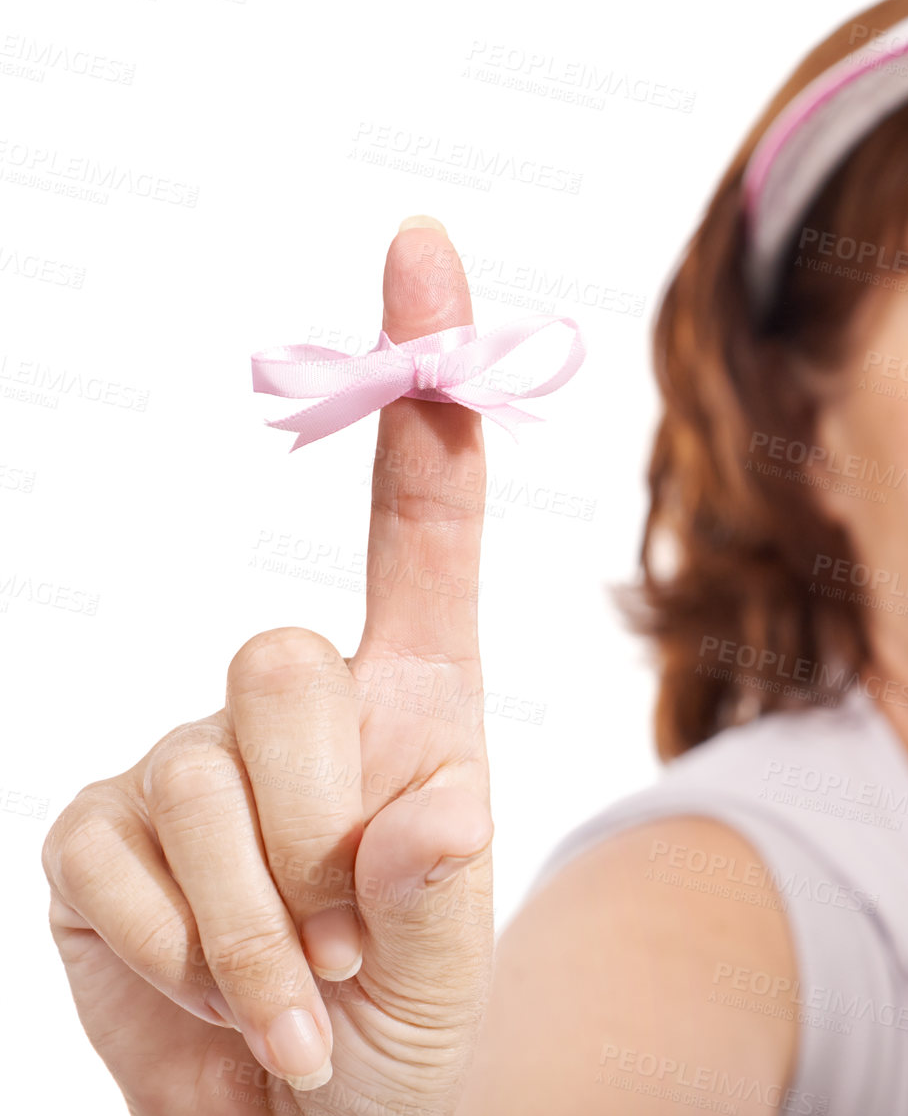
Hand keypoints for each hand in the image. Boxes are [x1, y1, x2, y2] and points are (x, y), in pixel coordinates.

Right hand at [42, 215, 496, 1114]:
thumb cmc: (401, 1025)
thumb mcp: (447, 974)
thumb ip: (441, 894)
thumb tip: (431, 804)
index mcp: (417, 698)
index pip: (421, 513)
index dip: (419, 378)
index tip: (422, 244)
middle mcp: (301, 705)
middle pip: (281, 662)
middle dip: (317, 825)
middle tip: (348, 942)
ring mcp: (187, 763)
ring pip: (198, 774)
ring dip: (255, 923)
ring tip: (299, 996)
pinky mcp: (97, 836)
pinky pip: (113, 854)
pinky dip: (180, 954)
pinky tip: (225, 1005)